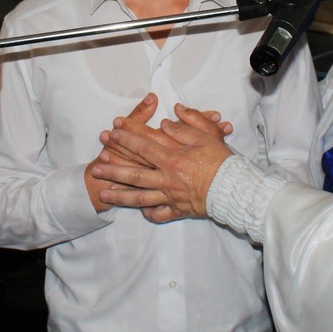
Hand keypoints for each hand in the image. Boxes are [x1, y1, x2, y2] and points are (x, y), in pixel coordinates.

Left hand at [92, 102, 234, 221]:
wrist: (237, 192)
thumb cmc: (223, 162)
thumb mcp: (207, 136)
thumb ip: (186, 125)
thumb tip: (168, 118)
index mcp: (173, 159)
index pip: (144, 145)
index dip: (127, 137)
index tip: (112, 130)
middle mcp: (167, 179)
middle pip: (135, 174)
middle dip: (113, 169)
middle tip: (95, 167)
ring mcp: (171, 197)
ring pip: (140, 197)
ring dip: (120, 195)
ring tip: (103, 193)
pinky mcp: (178, 210)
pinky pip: (159, 214)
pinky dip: (147, 213)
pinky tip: (138, 210)